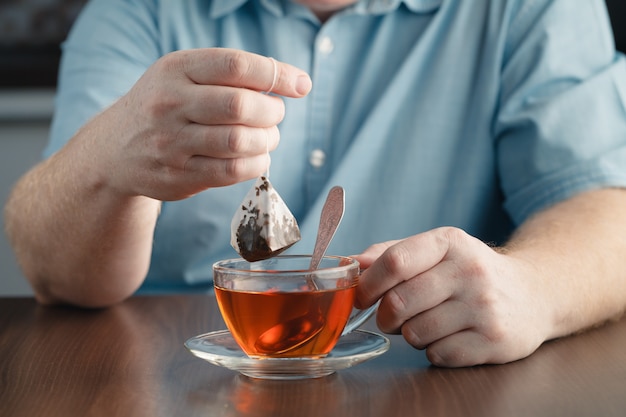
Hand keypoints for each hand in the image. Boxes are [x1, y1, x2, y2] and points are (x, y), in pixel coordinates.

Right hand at [88, 48, 311, 200]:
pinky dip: (256, 163)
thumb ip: (233, 74)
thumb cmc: (166, 105)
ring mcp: (171, 143)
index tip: (301, 85)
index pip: (235, 65)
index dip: (276, 74)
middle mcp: (169, 104)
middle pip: (239, 106)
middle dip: (272, 112)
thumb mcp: (185, 75)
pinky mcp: (179, 177)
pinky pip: (232, 171)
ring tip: (267, 136)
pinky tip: (256, 156)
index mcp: (175, 69)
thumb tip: (297, 82)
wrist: (115, 150)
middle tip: (275, 114)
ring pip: (238, 142)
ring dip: (267, 140)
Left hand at [354, 227, 550, 366]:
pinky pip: (438, 355)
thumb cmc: (470, 271)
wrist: (534, 293)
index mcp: (450, 242)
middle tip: (391, 317)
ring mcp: (485, 307)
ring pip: (415, 333)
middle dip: (385, 316)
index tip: (361, 297)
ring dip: (411, 334)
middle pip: (398, 302)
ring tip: (428, 323)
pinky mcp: (494, 341)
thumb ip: (391, 253)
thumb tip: (351, 264)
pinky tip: (449, 336)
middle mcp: (470, 271)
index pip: (394, 262)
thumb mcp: (437, 250)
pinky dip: (434, 350)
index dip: (367, 284)